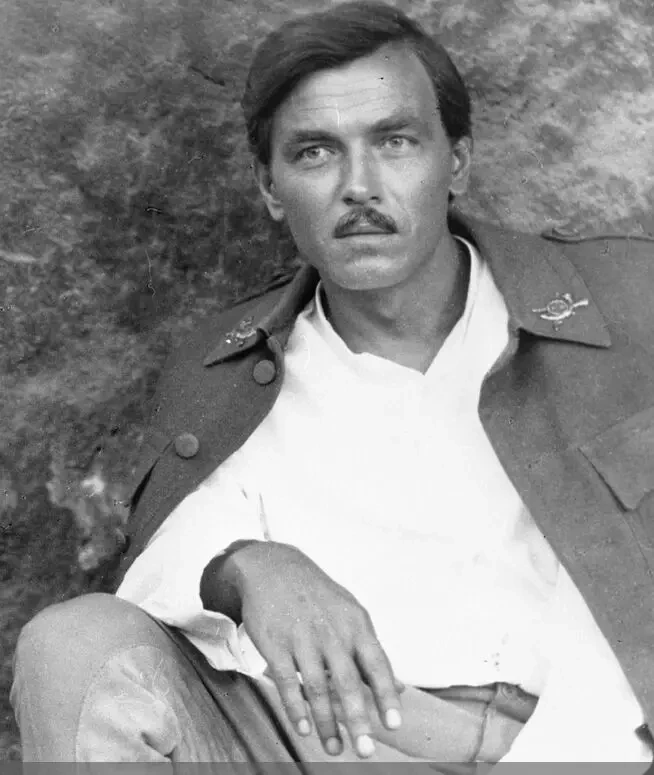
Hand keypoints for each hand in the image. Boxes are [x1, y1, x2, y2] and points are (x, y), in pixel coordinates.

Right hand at [224, 541, 402, 757]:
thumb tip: (400, 689)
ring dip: (327, 722)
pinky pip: (286, 680)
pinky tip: (304, 729)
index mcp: (356, 624)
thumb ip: (370, 652)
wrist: (274, 567)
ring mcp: (303, 637)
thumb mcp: (350, 613)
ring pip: (316, 687)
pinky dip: (295, 707)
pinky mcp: (275, 643)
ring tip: (335, 749)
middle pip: (347, 682)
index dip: (386, 695)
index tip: (394, 724)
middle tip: (366, 751)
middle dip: (358, 719)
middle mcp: (332, 631)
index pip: (376, 664)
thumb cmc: (318, 596)